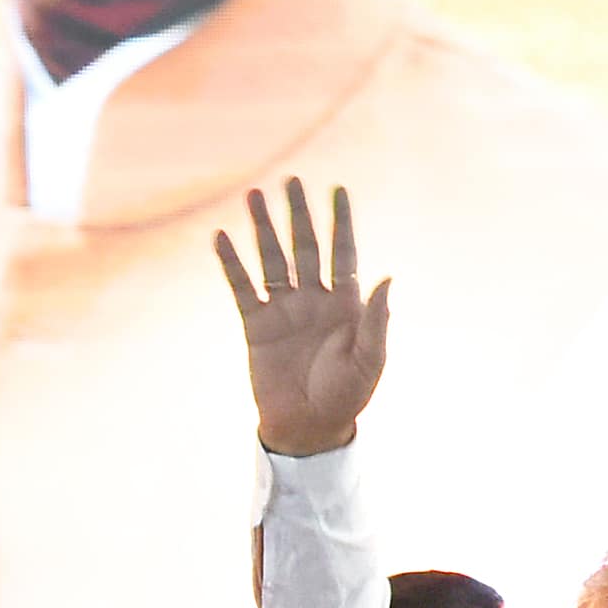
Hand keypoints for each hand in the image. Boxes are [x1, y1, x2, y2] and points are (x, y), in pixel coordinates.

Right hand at [214, 177, 388, 459]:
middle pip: (305, 246)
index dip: (341, 221)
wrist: (308, 427)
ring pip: (272, 260)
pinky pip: (242, 288)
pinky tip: (221, 237)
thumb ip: (375, 319)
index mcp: (345, 302)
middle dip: (298, 214)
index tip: (337, 189)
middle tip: (290, 181)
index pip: (343, 252)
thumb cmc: (347, 395)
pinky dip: (231, 263)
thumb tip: (386, 277)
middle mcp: (313, 298)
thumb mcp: (370, 360)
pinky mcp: (256, 325)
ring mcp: (283, 310)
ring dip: (263, 228)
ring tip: (253, 196)